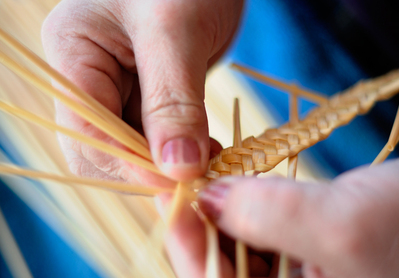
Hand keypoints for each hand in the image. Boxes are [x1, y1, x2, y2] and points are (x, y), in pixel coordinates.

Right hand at [42, 0, 241, 185]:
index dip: (129, 163)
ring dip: (170, 163)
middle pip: (106, 147)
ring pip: (135, 147)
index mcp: (73, 52)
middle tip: (194, 179)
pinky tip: (209, 150)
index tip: (175, 181)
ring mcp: (120, 86)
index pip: (87, 130)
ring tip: (209, 162)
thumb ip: (173, 101)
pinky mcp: (150, 93)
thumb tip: (177, 168)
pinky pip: (159, 135)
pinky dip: (183, 150)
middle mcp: (90, 75)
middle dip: (148, 168)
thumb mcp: (176, 32)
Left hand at [185, 156, 398, 277]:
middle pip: (222, 267)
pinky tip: (237, 180)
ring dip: (221, 209)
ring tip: (211, 172)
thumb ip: (268, 215)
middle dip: (202, 223)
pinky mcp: (299, 253)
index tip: (172, 196)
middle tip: (187, 177)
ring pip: (237, 247)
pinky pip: (258, 231)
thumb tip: (208, 198)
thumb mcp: (344, 226)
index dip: (188, 245)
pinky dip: (244, 203)